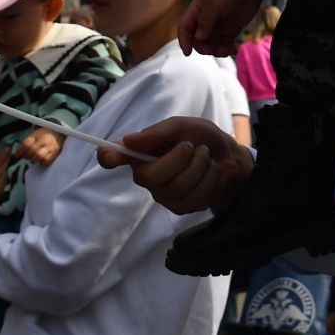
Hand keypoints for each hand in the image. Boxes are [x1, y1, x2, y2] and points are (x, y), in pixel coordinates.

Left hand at [17, 129, 63, 166]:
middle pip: (32, 150)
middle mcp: (44, 140)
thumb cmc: (43, 135)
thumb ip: (26, 142)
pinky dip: (41, 162)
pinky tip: (40, 160)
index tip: (16, 156)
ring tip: (33, 159)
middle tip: (26, 157)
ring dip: (34, 160)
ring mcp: (50, 147)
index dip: (20, 151)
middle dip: (27, 156)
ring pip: (39, 156)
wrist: (58, 133)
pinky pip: (46, 160)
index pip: (26, 143)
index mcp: (37, 135)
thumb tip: (16, 154)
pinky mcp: (55, 153)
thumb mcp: (35, 134)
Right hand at [96, 116, 251, 213]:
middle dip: (182, 157)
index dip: (107, 157)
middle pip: (153, 176)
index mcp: (140, 154)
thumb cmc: (198, 138)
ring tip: (206, 158)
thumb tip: (128, 140)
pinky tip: (212, 172)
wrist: (227, 156)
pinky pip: (198, 195)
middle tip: (194, 147)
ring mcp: (163, 196)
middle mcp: (146, 177)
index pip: (112, 157)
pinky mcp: (182, 208)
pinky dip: (213, 177)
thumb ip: (157, 134)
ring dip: (202, 165)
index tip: (109, 156)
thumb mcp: (181, 127)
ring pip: (180, 185)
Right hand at [179, 0, 259, 56]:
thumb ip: (206, 22)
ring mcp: (217, 27)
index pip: (185, 28)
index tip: (188, 52)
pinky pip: (225, 44)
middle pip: (198, 41)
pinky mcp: (230, 31)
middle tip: (215, 49)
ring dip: (217, 51)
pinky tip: (233, 50)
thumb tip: (198, 39)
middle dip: (204, 48)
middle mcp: (205, 21)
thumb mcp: (214, 4)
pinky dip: (227, 49)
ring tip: (227, 50)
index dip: (184, 41)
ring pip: (212, 45)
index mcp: (196, 12)